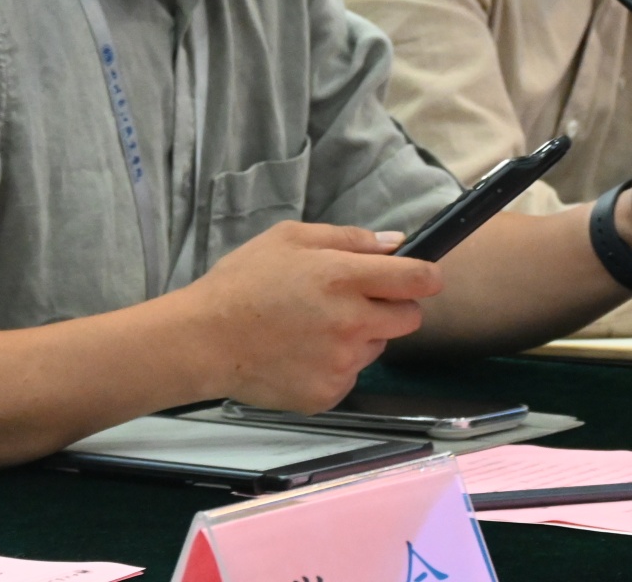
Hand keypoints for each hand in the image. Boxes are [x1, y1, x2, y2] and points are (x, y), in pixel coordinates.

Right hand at [185, 221, 441, 412]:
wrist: (203, 340)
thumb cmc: (242, 282)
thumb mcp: (290, 238)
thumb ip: (349, 239)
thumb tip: (396, 244)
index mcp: (344, 279)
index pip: (417, 280)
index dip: (427, 276)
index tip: (423, 277)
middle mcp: (351, 323)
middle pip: (409, 318)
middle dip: (392, 307)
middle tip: (355, 302)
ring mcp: (342, 363)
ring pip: (377, 347)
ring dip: (360, 336)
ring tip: (314, 328)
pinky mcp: (328, 394)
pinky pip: (350, 375)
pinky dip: (335, 365)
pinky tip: (302, 353)